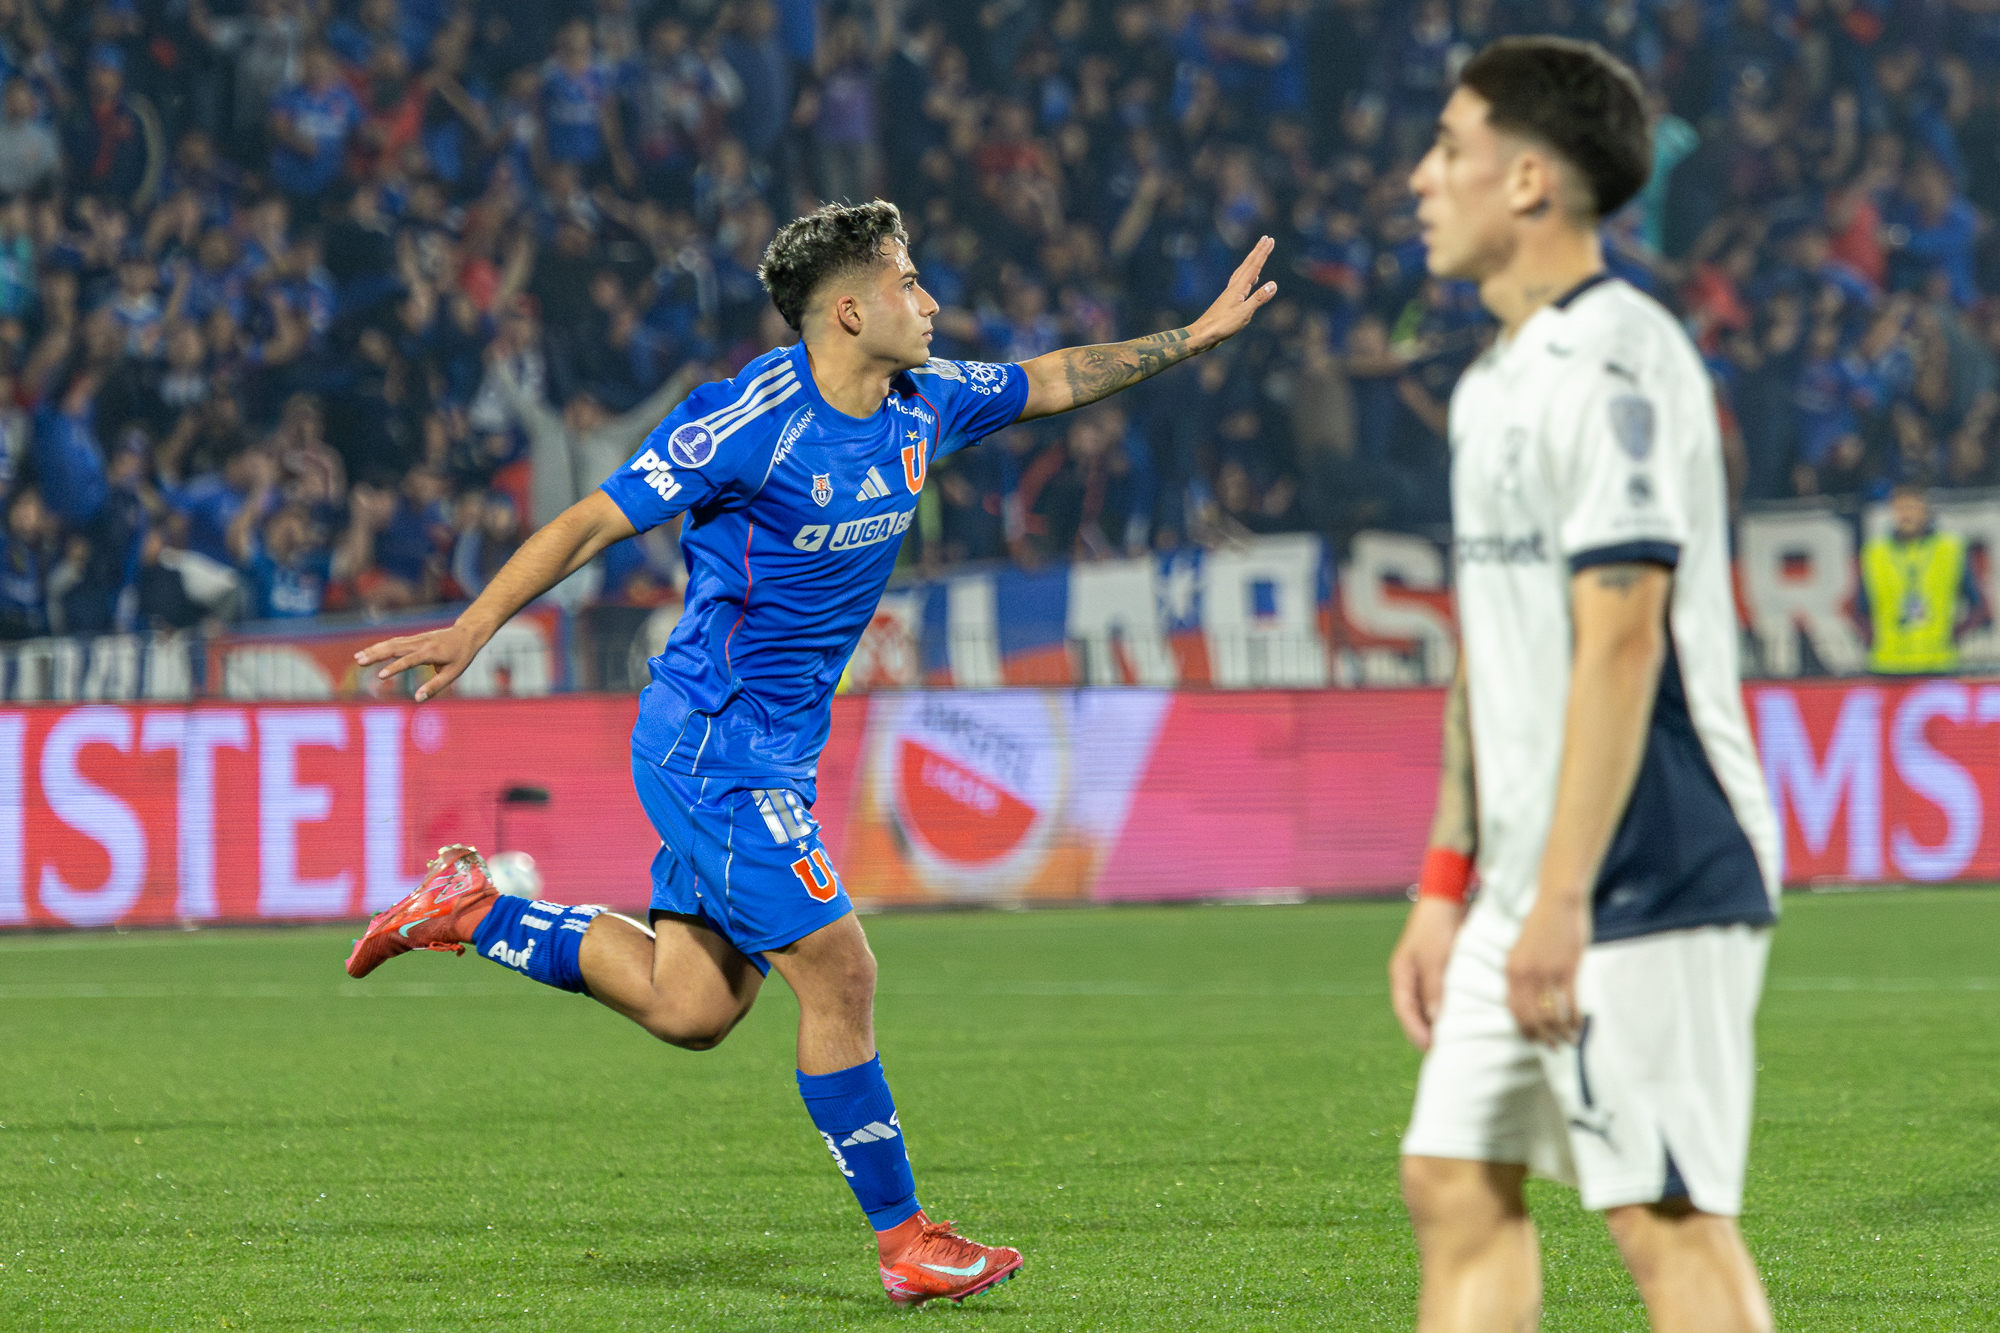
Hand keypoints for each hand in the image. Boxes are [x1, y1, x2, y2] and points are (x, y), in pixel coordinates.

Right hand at [355, 622, 486, 701]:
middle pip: (395, 648)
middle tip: (359, 661)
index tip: (380, 676)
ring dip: (374, 649)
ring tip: (357, 658)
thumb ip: (435, 686)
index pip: (409, 661)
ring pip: (392, 643)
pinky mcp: (414, 639)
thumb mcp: (453, 674)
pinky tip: (369, 652)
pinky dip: (381, 646)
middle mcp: (421, 643)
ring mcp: (416, 639)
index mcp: (431, 652)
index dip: (395, 668)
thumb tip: (417, 699)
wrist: (466, 634)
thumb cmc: (461, 656)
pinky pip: (395, 642)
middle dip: (376, 654)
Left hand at [1188, 235, 1277, 351]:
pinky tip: (1251, 280)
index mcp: (1238, 288)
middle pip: (1248, 265)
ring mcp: (1230, 293)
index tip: (1270, 240)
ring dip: (1252, 261)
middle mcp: (1234, 287)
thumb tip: (1274, 284)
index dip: (1263, 253)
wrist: (1202, 334)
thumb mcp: (1244, 314)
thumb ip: (1258, 298)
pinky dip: (1247, 276)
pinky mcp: (1228, 301)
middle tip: (1266, 238)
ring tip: (1259, 253)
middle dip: (1258, 251)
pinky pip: (1240, 282)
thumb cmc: (1222, 326)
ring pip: (1243, 271)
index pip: (1254, 267)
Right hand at [1388, 895, 1464, 1049]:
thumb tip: (1435, 1021)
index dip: (1416, 1031)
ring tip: (1457, 1035)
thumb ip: (1434, 991)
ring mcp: (1424, 973)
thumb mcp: (1435, 960)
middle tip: (1447, 1048)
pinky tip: (1463, 1014)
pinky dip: (1450, 1006)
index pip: (1404, 1011)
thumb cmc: (1437, 928)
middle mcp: (1410, 977)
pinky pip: (1442, 994)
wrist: (1448, 897)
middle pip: (1415, 1012)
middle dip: (1428, 1030)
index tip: (1431, 1048)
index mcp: (1401, 975)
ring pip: (1430, 1004)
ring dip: (1440, 1018)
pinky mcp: (1440, 968)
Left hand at [1504, 893, 1589, 1045]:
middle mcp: (1525, 975)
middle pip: (1531, 1018)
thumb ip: (1521, 972)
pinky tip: (1579, 1026)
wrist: (1557, 901)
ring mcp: (1546, 974)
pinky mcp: (1567, 970)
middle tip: (1553, 1047)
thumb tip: (1528, 996)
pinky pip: (1569, 1004)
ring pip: (1550, 1016)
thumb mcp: (1521, 949)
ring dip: (1561, 1033)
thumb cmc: (1541, 922)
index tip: (1533, 1039)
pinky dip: (1574, 1019)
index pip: (1513, 1009)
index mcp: (1511, 969)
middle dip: (1542, 1037)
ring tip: (1570, 1041)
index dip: (1524, 1029)